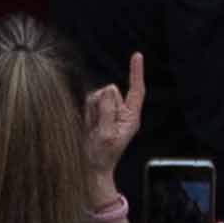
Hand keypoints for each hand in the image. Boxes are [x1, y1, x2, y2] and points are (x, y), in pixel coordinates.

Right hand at [82, 51, 143, 186]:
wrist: (90, 167)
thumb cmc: (101, 156)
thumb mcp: (106, 135)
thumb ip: (107, 111)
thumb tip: (107, 89)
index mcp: (131, 118)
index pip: (137, 91)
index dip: (136, 72)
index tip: (137, 55)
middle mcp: (122, 112)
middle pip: (111, 91)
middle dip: (101, 104)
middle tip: (97, 126)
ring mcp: (109, 112)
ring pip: (98, 95)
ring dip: (92, 109)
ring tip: (93, 128)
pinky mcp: (97, 113)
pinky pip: (89, 100)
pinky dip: (86, 111)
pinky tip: (88, 126)